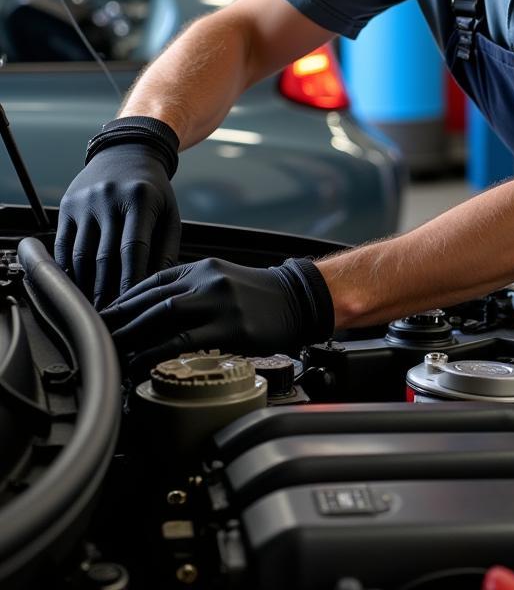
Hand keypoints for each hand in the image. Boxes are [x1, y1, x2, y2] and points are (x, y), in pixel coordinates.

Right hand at [57, 124, 180, 308]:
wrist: (128, 153)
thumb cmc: (154, 190)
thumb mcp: (169, 213)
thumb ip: (167, 248)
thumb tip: (158, 285)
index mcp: (140, 199)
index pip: (134, 248)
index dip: (131, 280)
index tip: (131, 304)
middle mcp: (109, 199)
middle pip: (105, 255)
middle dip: (107, 289)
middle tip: (110, 314)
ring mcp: (84, 202)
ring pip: (80, 253)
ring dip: (86, 283)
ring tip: (94, 305)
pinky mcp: (67, 206)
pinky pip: (63, 244)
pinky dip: (68, 268)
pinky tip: (76, 285)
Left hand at [100, 256, 335, 374]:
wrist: (299, 300)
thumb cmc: (259, 294)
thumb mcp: (223, 279)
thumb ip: (191, 288)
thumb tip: (150, 308)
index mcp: (204, 267)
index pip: (154, 279)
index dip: (125, 298)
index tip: (105, 314)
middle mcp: (210, 280)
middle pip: (153, 296)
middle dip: (121, 316)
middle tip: (99, 333)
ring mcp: (221, 303)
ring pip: (164, 315)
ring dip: (134, 333)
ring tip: (114, 349)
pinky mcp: (232, 328)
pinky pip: (185, 341)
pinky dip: (158, 351)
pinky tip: (143, 361)